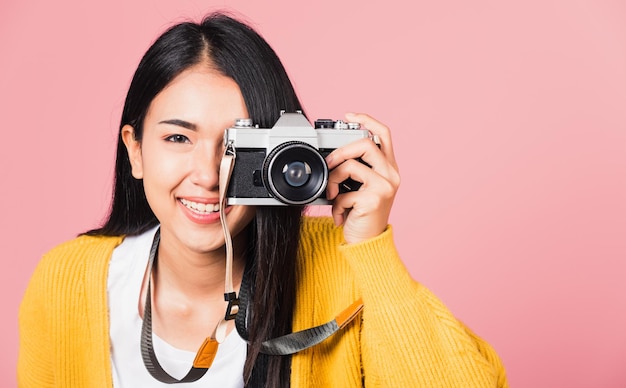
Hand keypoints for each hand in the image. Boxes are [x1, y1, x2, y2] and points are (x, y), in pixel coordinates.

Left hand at [325, 113, 399, 243]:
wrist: (367, 243)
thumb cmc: (361, 214)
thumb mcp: (360, 187)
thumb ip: (355, 169)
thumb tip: (332, 155)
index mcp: (389, 167)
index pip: (384, 134)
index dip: (367, 120)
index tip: (349, 115)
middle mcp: (391, 174)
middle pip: (365, 144)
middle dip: (340, 151)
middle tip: (328, 164)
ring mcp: (385, 187)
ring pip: (350, 165)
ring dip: (332, 180)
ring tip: (331, 195)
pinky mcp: (374, 200)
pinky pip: (343, 192)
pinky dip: (335, 205)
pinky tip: (340, 215)